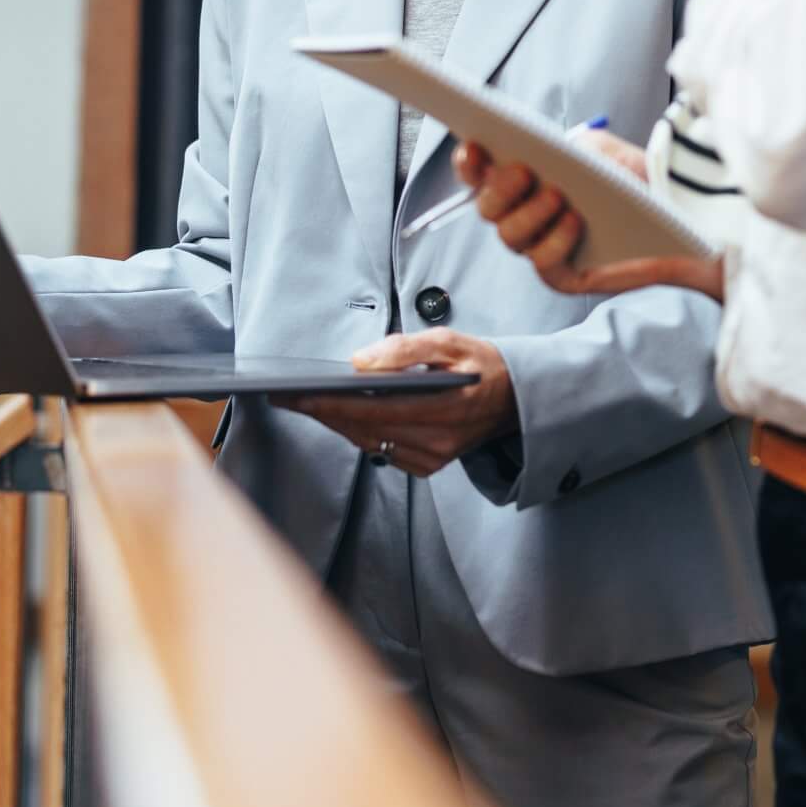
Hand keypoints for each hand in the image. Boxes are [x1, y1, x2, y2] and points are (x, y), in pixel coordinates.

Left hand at [273, 329, 517, 477]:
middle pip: (364, 429)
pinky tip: (346, 415)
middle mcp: (437, 441)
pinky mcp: (429, 465)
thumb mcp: (450, 341)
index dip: (329, 403)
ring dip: (338, 423)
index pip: (372, 409)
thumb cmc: (483, 364)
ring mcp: (433, 457)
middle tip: (288, 397)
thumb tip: (359, 363)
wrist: (517, 399)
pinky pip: (383, 450)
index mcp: (444, 408)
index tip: (295, 395)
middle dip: (324, 412)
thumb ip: (404, 350)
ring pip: (370, 442)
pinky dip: (362, 432)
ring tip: (308, 403)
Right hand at [454, 141, 725, 301]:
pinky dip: (554, 241)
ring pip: (510, 237)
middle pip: (488, 208)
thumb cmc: (641, 183)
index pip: (481, 174)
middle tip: (524, 170)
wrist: (684, 221)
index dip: (470, 162)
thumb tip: (541, 148)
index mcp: (526, 182)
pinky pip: (542, 263)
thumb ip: (568, 145)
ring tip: (559, 195)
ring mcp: (541, 247)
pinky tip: (574, 222)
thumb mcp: (603, 151)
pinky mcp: (563, 276)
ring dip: (529, 214)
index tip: (476, 145)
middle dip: (500, 188)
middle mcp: (526, 215)